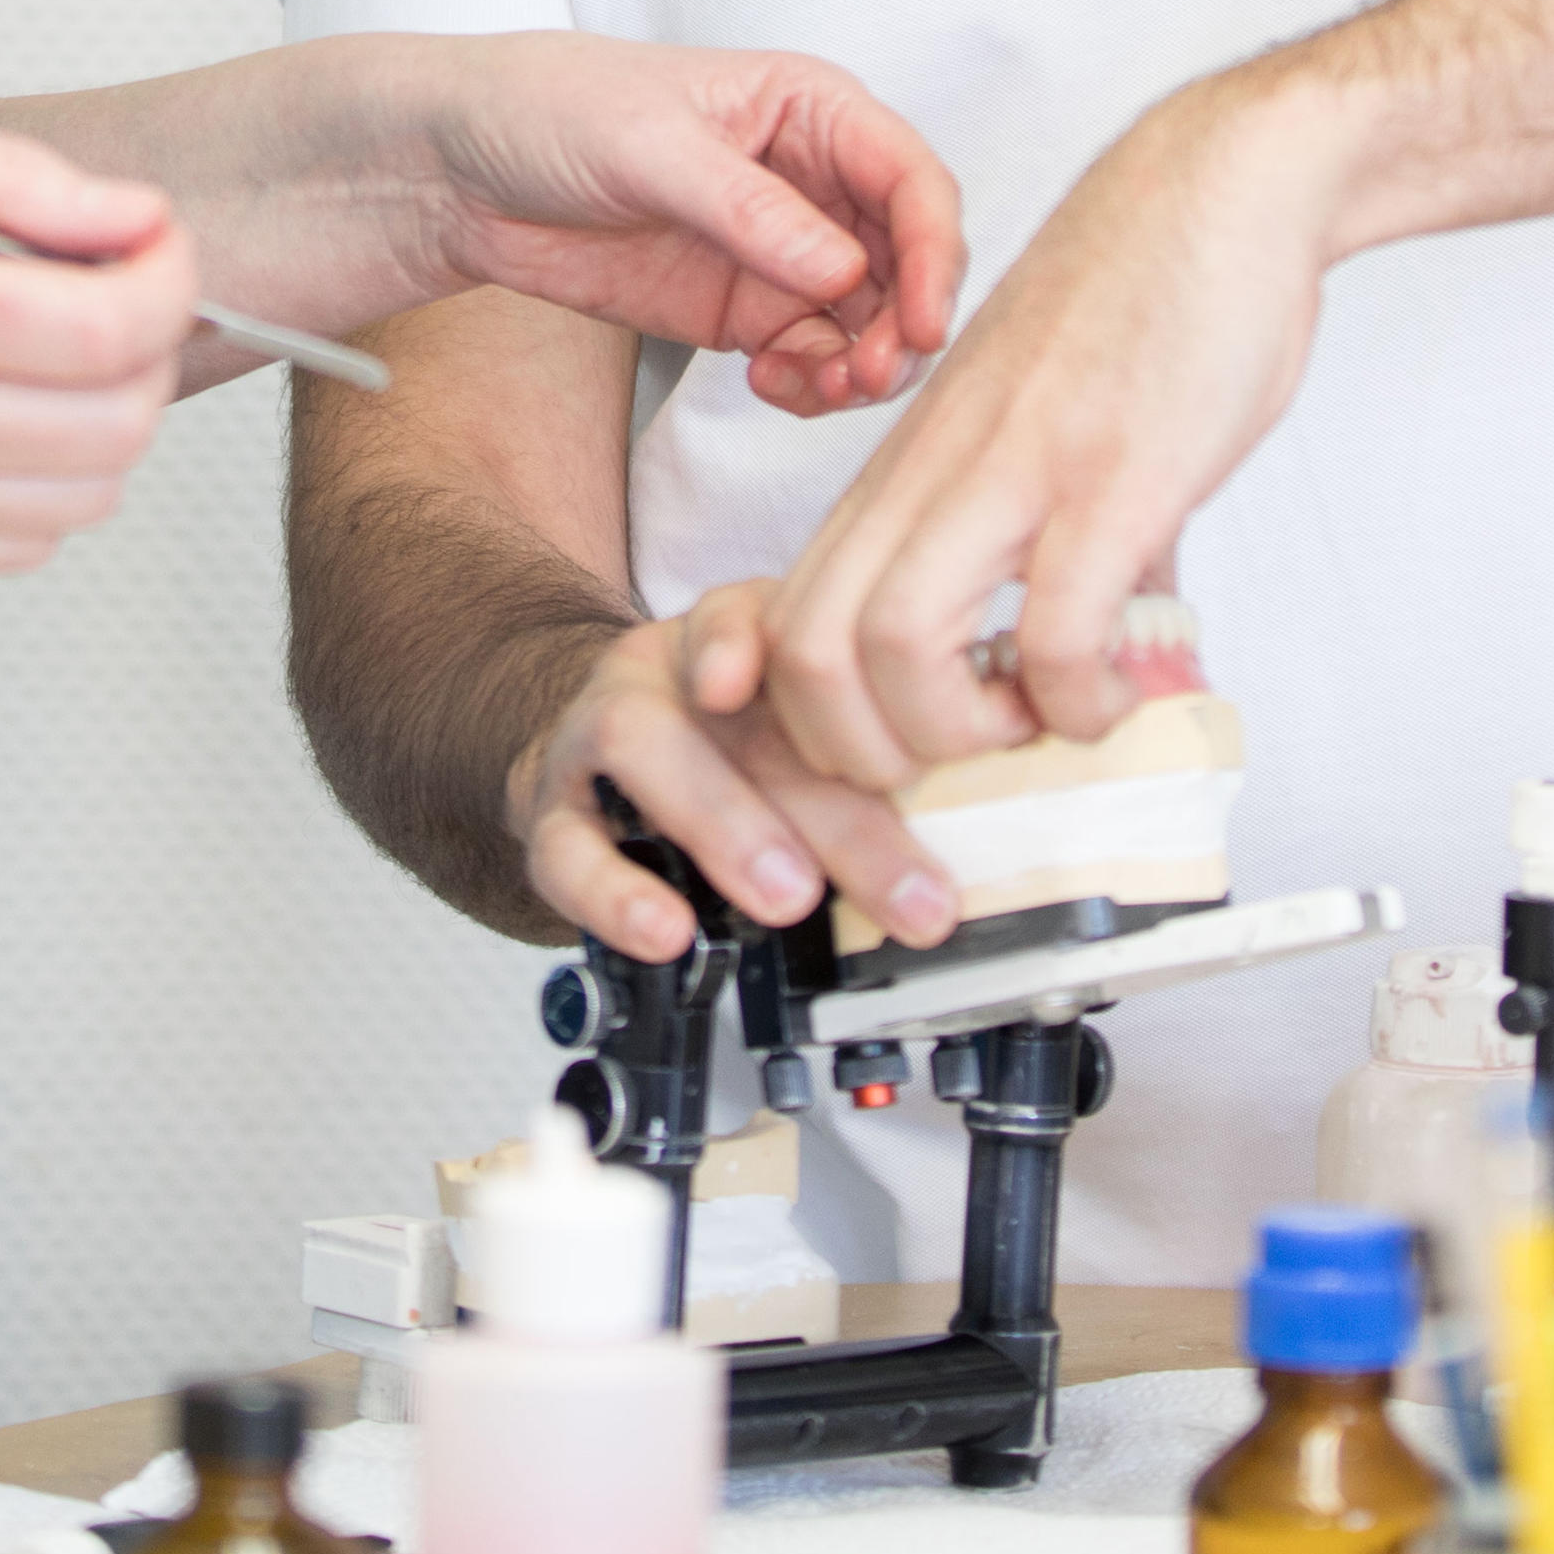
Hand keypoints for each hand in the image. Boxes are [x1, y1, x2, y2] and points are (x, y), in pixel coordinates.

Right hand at [0, 100, 193, 572]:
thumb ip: (5, 177)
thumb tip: (130, 215)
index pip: (108, 326)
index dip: (166, 273)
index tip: (149, 236)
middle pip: (117, 419)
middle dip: (150, 341)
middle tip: (109, 285)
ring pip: (87, 493)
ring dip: (108, 415)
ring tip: (55, 347)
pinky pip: (23, 544)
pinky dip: (50, 482)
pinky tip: (4, 410)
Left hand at [391, 35, 962, 416]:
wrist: (456, 170)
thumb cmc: (549, 110)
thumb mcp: (647, 146)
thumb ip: (747, 209)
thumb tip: (844, 272)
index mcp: (811, 108)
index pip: (910, 179)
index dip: (934, 251)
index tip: (925, 323)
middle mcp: (813, 180)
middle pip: (907, 261)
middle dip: (906, 324)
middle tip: (870, 376)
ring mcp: (782, 251)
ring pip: (870, 320)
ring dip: (865, 364)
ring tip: (822, 390)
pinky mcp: (743, 310)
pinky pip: (812, 356)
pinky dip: (812, 383)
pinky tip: (773, 385)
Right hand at [516, 583, 963, 962]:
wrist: (586, 742)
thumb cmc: (721, 741)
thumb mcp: (804, 730)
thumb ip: (886, 757)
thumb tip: (1006, 805)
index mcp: (748, 633)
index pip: (787, 624)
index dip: (823, 658)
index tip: (893, 708)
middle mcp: (671, 664)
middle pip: (749, 718)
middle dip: (838, 813)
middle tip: (911, 892)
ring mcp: (601, 725)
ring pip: (643, 745)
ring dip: (726, 824)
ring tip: (788, 898)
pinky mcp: (548, 803)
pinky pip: (566, 842)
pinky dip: (614, 893)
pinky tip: (664, 929)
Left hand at [755, 82, 1339, 785]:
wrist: (1215, 184)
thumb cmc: (1130, 302)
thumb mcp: (1027, 427)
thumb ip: (1023, 541)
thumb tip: (1061, 659)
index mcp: (905, 464)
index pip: (784, 618)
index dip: (810, 721)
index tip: (899, 750)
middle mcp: (935, 468)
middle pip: (807, 651)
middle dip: (861, 759)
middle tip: (957, 767)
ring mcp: (1017, 468)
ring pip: (894, 647)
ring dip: (959, 738)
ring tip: (1035, 727)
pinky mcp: (1114, 473)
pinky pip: (1058, 630)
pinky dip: (1078, 699)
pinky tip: (1118, 692)